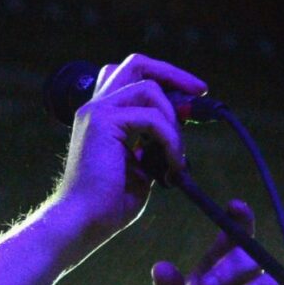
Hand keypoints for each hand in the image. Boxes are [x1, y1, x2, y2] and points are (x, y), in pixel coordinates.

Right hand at [57, 53, 206, 234]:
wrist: (84, 220)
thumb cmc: (108, 203)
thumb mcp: (139, 166)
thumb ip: (153, 143)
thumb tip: (179, 128)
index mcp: (100, 117)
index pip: (130, 78)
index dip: (163, 80)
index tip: (191, 97)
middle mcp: (94, 107)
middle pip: (136, 64)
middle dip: (173, 74)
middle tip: (200, 92)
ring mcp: (96, 111)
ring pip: (150, 88)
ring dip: (174, 120)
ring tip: (176, 156)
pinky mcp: (103, 122)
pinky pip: (153, 117)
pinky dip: (171, 140)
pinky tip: (171, 165)